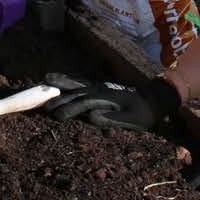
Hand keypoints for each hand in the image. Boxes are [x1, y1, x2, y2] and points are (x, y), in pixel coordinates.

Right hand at [42, 72, 180, 131]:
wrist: (157, 99)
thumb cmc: (145, 113)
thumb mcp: (132, 119)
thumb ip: (111, 118)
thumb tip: (90, 116)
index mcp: (107, 97)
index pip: (83, 103)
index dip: (69, 109)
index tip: (55, 117)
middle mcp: (101, 88)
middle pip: (76, 92)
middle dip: (59, 98)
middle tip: (43, 105)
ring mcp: (101, 86)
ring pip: (78, 83)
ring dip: (62, 82)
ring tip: (46, 79)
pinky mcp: (103, 86)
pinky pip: (83, 82)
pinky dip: (71, 80)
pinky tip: (64, 81)